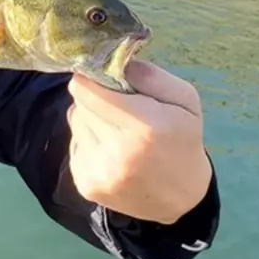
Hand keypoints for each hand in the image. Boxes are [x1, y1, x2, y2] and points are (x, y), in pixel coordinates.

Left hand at [67, 59, 212, 224]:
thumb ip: (149, 75)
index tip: (103, 79)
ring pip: (76, 122)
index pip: (86, 89)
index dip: (93, 78)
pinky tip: (112, 153)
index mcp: (144, 126)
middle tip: (120, 109)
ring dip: (92, 121)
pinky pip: (75, 145)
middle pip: (80, 103)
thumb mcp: (184, 100)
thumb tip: (112, 60)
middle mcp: (118, 152)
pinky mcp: (86, 185)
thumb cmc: (182, 139)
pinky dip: (89, 143)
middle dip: (96, 99)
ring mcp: (99, 172)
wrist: (182, 199)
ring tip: (118, 132)